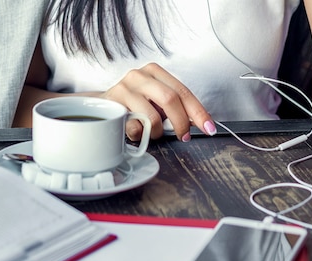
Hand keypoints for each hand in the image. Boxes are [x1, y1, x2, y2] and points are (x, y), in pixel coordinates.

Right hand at [101, 63, 216, 141]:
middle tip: (183, 136)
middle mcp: (139, 75)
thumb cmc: (134, 106)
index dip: (198, 112)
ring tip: (152, 132)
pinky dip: (139, 134)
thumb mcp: (156, 102)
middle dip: (181, 123)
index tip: (209, 127)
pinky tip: (135, 130)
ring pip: (152, 116)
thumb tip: (198, 122)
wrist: (102, 106)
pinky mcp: (112, 103)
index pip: (183, 92)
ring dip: (157, 132)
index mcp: (155, 72)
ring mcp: (124, 87)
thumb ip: (176, 108)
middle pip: (170, 99)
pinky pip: (134, 126)